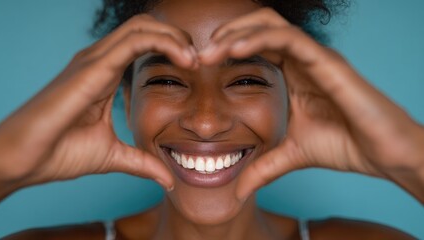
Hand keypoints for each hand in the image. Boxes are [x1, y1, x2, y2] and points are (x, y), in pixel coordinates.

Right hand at [0, 14, 196, 200]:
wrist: (23, 160)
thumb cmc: (59, 153)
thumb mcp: (112, 156)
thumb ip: (141, 162)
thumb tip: (168, 180)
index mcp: (103, 74)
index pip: (143, 43)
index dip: (172, 49)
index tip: (195, 68)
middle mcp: (98, 59)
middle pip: (145, 27)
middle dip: (177, 37)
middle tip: (200, 59)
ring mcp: (93, 59)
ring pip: (142, 27)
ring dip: (175, 37)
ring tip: (196, 59)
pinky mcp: (91, 67)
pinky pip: (134, 41)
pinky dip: (164, 43)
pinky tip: (185, 60)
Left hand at [198, 8, 423, 202]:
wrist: (384, 154)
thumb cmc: (345, 145)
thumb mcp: (291, 155)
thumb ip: (264, 168)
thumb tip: (237, 192)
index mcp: (295, 72)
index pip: (257, 45)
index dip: (228, 48)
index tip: (201, 64)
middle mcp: (304, 59)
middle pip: (260, 26)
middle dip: (226, 34)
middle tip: (199, 54)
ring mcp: (316, 57)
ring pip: (271, 26)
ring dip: (237, 33)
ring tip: (210, 50)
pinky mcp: (327, 62)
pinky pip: (289, 39)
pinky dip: (259, 39)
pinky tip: (235, 49)